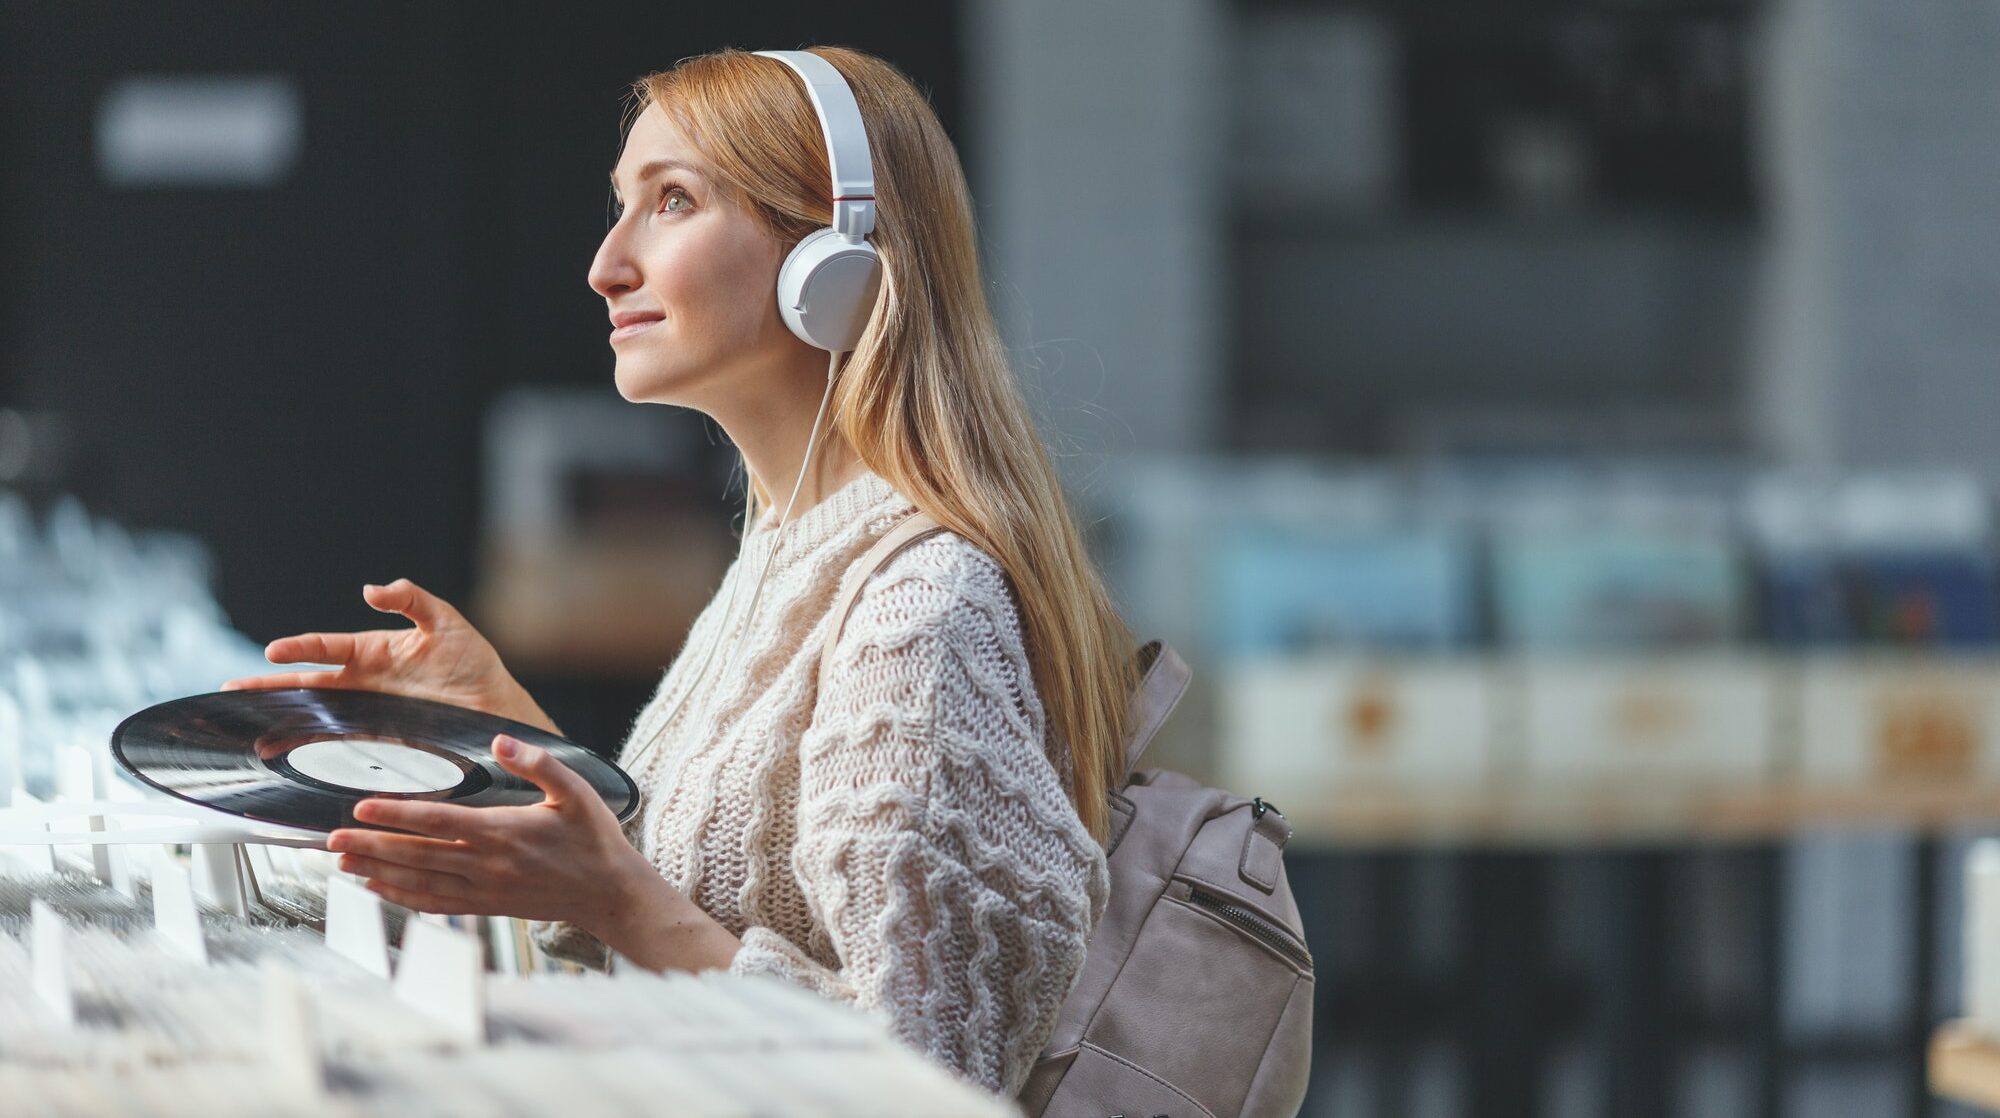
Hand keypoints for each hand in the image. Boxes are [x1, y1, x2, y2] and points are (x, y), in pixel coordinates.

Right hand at [220, 578, 560, 735]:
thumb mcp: (445, 622)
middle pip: (308, 684)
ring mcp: (370, 712)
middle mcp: (365, 682)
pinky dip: (315, 747)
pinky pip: (341, 743)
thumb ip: (411, 600)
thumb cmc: (474, 664)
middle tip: (233, 689)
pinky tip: (291, 752)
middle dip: (269, 685)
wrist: (497, 708)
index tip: (274, 652)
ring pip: (316, 714)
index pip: (327, 647)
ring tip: (248, 723)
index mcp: (374, 652)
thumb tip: (372, 588)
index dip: (300, 649)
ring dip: (283, 718)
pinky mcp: (381, 738)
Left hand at [326, 733, 653, 928]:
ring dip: (377, 872)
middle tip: (333, 837)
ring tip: (342, 861)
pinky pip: (433, 904)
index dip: (398, 814)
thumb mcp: (576, 792)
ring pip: (418, 882)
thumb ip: (539, 764)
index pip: (439, 822)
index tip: (363, 806)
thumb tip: (502, 740)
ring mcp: (483, 890)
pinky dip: (400, 898)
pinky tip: (376, 889)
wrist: (609, 894)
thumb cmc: (594, 840)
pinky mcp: (484, 906)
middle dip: (371, 845)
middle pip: (417, 855)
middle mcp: (486, 866)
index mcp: (503, 833)